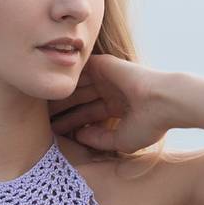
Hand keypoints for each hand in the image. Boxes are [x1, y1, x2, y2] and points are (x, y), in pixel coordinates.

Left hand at [47, 53, 170, 155]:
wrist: (164, 102)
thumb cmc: (149, 124)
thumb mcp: (121, 140)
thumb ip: (99, 139)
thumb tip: (79, 136)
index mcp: (117, 106)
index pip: (87, 114)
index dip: (71, 123)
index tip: (53, 134)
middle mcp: (110, 89)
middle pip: (78, 99)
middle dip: (60, 110)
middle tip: (38, 120)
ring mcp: (106, 76)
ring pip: (75, 87)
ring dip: (58, 97)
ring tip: (38, 109)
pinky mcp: (103, 64)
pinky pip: (78, 71)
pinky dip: (64, 80)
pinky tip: (47, 91)